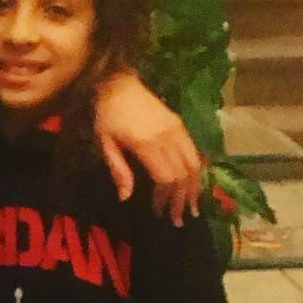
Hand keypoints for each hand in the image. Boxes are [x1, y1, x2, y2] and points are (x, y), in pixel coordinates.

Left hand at [95, 72, 201, 225]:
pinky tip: (195, 184)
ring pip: (195, 164)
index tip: (159, 212)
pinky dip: (198, 171)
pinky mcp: (181, 124)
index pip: (165, 178)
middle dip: (181, 199)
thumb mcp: (104, 143)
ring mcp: (177, 129)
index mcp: (146, 143)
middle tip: (178, 218)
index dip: (165, 198)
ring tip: (192, 207)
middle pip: (183, 174)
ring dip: (195, 188)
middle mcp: (167, 136)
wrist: (118, 83)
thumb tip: (126, 197)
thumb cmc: (106, 115)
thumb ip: (118, 169)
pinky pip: (195, 151)